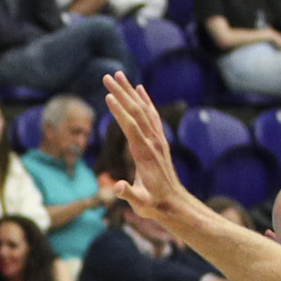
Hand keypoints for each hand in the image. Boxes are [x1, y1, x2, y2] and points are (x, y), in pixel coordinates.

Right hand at [103, 71, 209, 235]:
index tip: (108, 94)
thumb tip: (117, 187)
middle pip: (136, 111)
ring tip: (118, 75)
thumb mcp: (139, 204)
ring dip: (130, 91)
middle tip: (106, 76)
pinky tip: (139, 89)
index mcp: (145, 153)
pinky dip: (145, 100)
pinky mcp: (160, 140)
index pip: (131, 127)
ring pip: (144, 109)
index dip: (119, 111)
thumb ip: (128, 194)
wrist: (174, 204)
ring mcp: (158, 139)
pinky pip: (152, 115)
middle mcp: (153, 142)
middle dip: (121, 93)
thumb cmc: (154, 205)